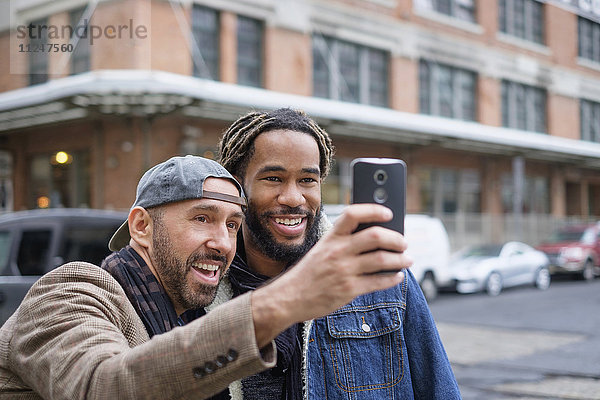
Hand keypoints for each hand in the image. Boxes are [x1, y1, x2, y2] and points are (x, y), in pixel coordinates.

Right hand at [251, 203, 411, 346]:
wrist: (290, 297)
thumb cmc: (311, 272)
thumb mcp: (322, 249)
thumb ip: (345, 241)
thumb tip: (379, 236)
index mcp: (331, 237)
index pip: (353, 214)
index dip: (374, 210)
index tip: (389, 213)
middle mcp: (338, 251)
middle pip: (375, 236)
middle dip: (396, 239)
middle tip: (403, 243)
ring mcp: (344, 271)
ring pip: (382, 259)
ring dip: (400, 259)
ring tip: (406, 259)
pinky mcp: (349, 290)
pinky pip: (379, 282)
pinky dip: (393, 278)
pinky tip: (397, 276)